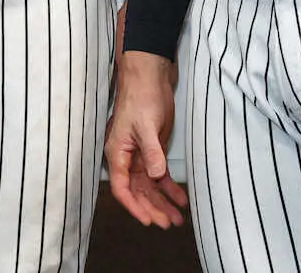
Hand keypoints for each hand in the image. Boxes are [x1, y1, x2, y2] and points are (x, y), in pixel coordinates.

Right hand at [104, 49, 187, 228]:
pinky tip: (182, 199)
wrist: (151, 76)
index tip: (148, 221)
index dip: (134, 206)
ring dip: (163, 201)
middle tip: (168, 223)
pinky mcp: (155, 150)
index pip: (122, 187)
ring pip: (151, 186)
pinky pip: (161, 174)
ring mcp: (141, 155)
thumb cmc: (141, 96)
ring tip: (179, 219)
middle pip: (138, 190)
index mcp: (118, 152)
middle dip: (152, 208)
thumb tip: (156, 176)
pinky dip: (170, 187)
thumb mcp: (146, 124)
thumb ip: (151, 152)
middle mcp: (128, 157)